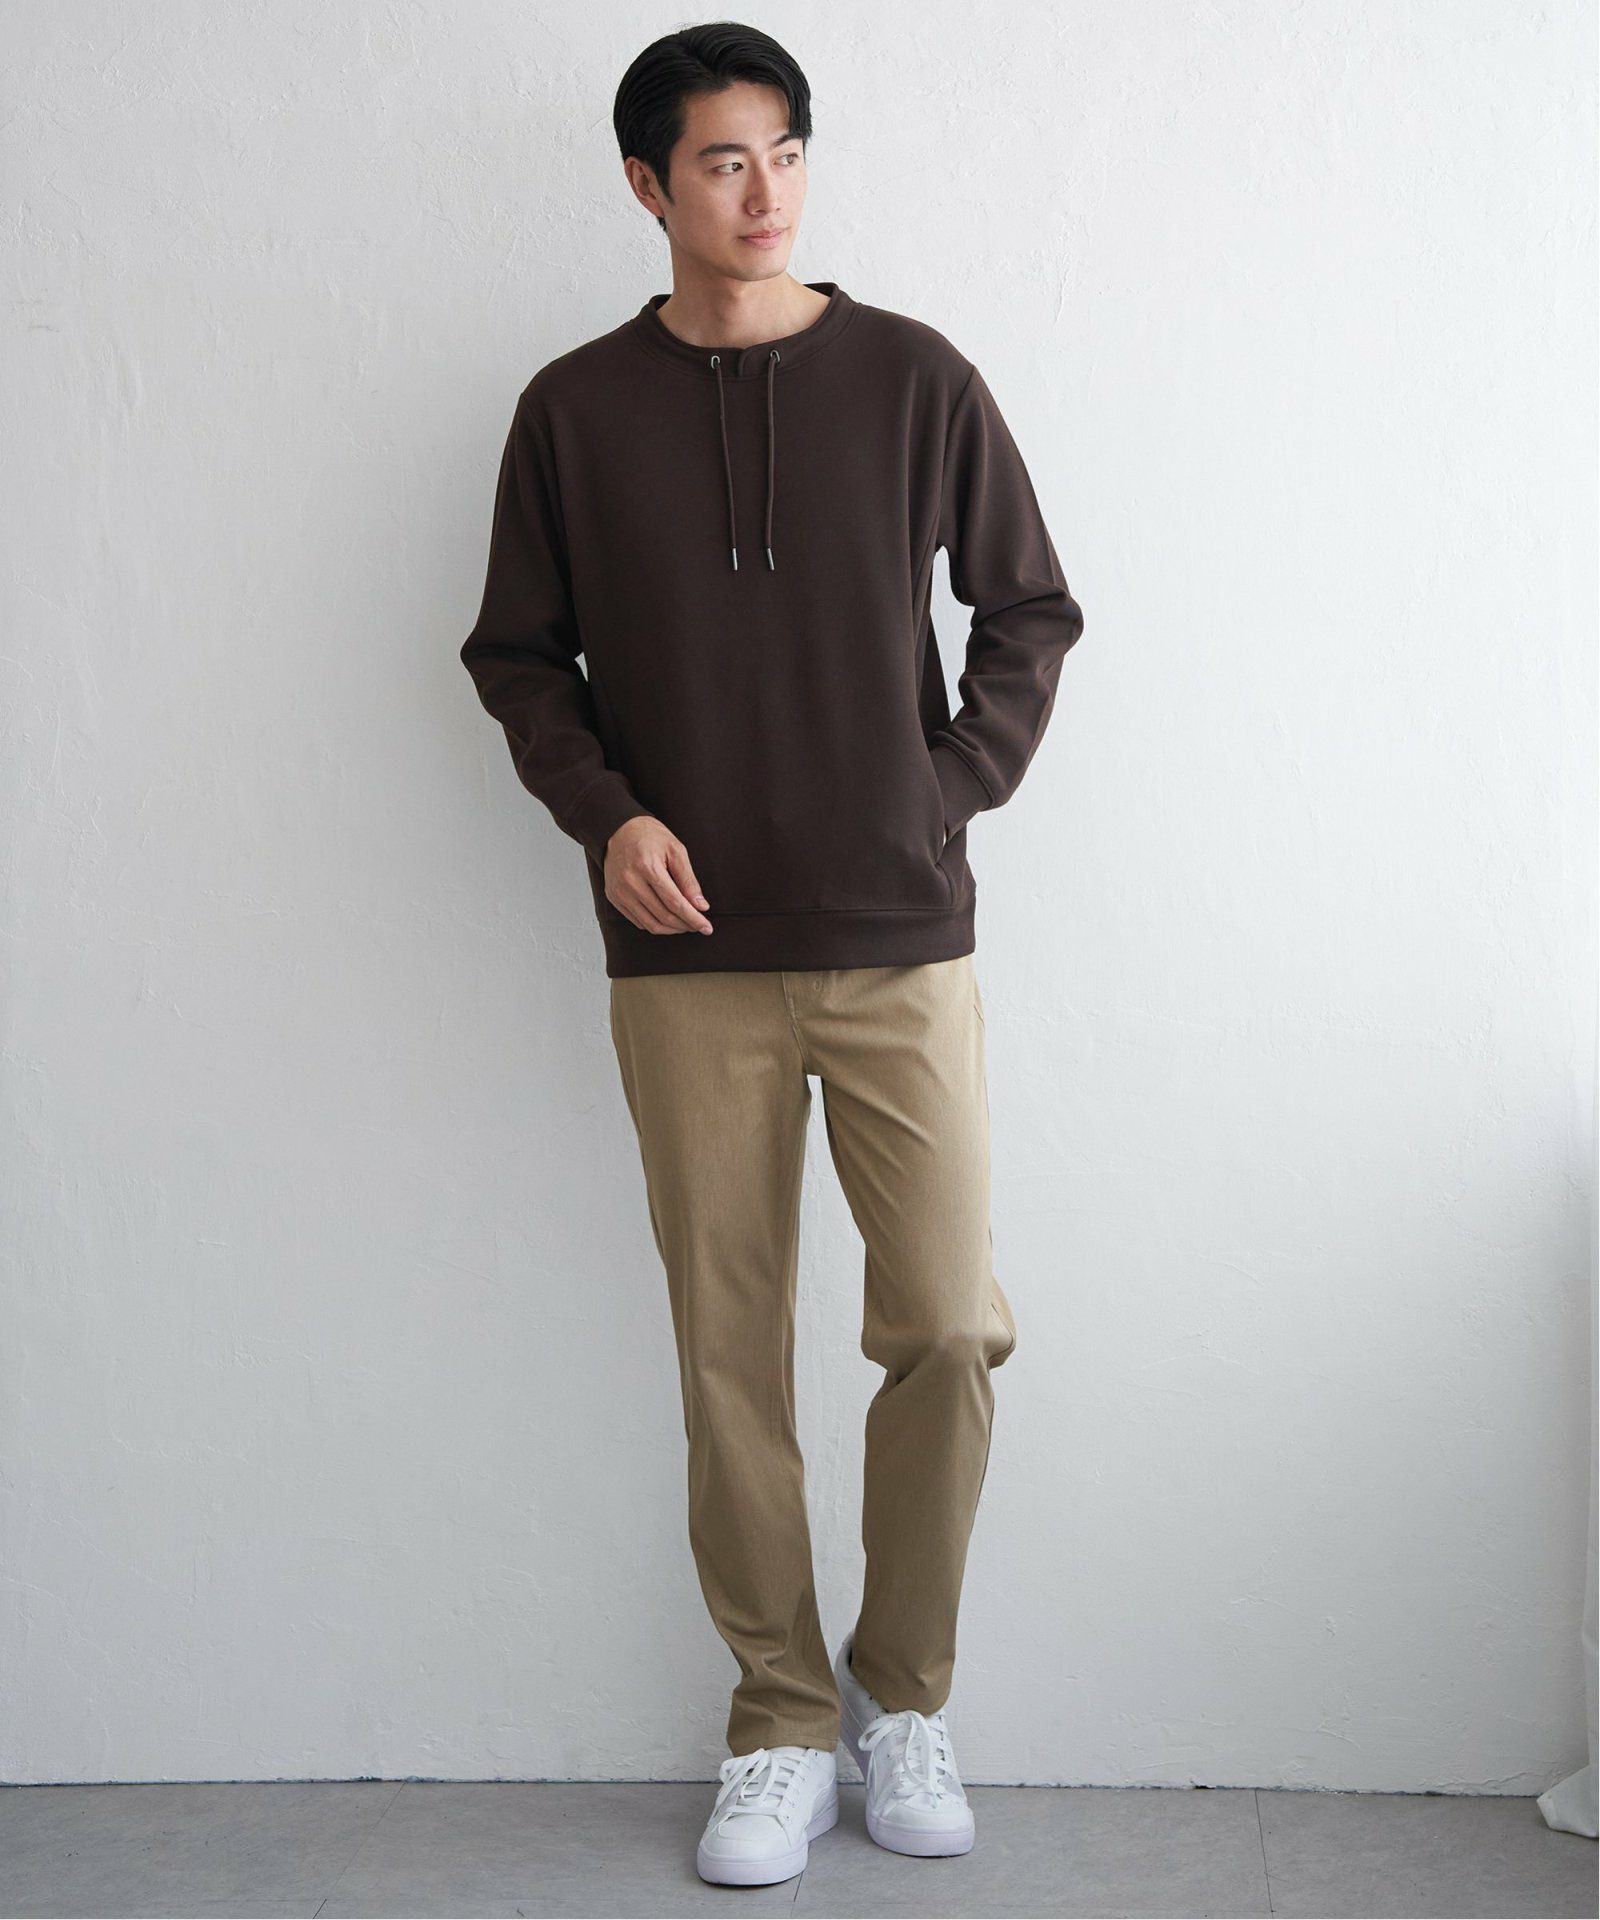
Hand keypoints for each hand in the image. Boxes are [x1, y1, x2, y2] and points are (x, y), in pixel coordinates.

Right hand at [604, 816, 712, 935]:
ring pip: (650, 924)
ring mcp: (619, 891)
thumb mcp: (676, 851)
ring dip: (671, 929)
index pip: (675, 902)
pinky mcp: (614, 897)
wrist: (620, 829)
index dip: (693, 918)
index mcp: (647, 867)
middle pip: (663, 915)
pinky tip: (667, 920)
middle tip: (698, 926)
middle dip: (685, 925)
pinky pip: (638, 921)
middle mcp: (630, 881)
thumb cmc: (650, 837)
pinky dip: (655, 925)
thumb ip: (688, 880)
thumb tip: (701, 906)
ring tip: (685, 925)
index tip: (706, 927)